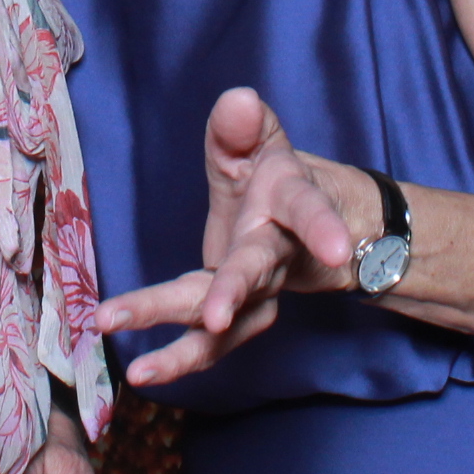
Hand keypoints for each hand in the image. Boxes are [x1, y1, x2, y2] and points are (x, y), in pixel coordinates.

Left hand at [91, 88, 362, 388]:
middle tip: (217, 317)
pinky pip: (210, 345)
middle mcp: (275, 257)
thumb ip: (241, 127)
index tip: (333, 249)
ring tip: (141, 371)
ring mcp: (258, 294)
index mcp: (289, 206)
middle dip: (233, 294)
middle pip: (252, 275)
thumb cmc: (272, 180)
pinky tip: (140, 373)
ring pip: (227, 325)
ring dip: (187, 349)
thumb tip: (237, 100)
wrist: (306, 236)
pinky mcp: (239, 319)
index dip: (323, 229)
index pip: (308, 212)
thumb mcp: (258, 143)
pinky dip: (178, 360)